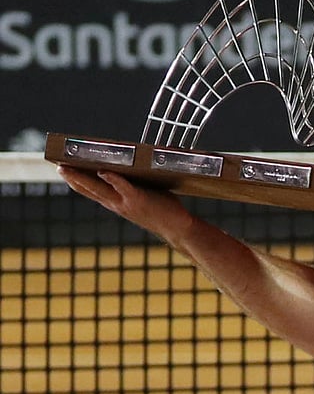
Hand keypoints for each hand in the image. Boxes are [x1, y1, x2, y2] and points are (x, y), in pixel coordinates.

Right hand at [57, 166, 195, 244]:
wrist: (176, 227)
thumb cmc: (161, 209)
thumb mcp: (140, 197)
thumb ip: (131, 186)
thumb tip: (128, 167)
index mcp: (115, 202)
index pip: (90, 191)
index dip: (76, 181)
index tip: (63, 169)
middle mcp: (116, 204)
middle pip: (88, 189)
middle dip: (72, 178)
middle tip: (57, 166)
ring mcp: (125, 202)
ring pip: (99, 188)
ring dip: (83, 177)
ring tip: (68, 167)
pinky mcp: (138, 199)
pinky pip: (123, 187)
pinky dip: (113, 179)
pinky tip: (104, 171)